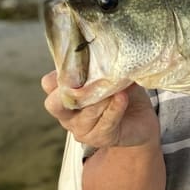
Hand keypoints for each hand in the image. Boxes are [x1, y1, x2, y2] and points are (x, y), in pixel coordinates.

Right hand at [41, 71, 158, 148]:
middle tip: (85, 80)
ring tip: (115, 87)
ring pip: (84, 114)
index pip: (49, 83)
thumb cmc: (122, 92)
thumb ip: (105, 65)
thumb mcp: (113, 74)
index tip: (79, 60)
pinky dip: (114, 109)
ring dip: (100, 99)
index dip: (61, 72)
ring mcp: (81, 129)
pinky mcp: (99, 138)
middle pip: (53, 104)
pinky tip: (122, 97)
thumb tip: (109, 51)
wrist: (141, 120)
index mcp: (65, 94)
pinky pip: (105, 123)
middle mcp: (68, 114)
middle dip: (67, 92)